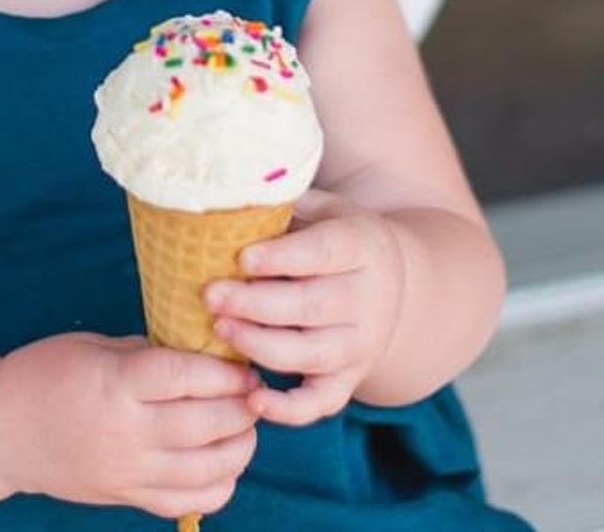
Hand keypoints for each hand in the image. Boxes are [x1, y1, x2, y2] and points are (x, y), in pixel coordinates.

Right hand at [0, 332, 258, 518]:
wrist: (2, 429)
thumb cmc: (48, 372)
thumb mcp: (97, 347)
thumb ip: (148, 354)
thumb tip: (201, 356)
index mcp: (117, 384)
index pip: (186, 378)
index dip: (224, 373)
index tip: (244, 366)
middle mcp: (127, 432)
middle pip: (205, 424)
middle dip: (242, 408)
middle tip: (254, 392)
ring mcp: (129, 472)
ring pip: (206, 469)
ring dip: (239, 447)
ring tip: (246, 425)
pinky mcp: (127, 498)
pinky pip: (188, 502)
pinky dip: (218, 486)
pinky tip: (225, 463)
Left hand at [203, 190, 405, 426]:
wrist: (393, 280)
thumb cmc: (336, 235)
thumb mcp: (323, 208)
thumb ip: (284, 204)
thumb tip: (226, 192)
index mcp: (362, 245)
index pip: (323, 253)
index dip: (283, 258)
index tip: (241, 258)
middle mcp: (369, 298)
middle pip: (312, 307)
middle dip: (256, 305)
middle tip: (210, 296)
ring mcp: (363, 344)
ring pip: (313, 354)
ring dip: (262, 347)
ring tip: (219, 329)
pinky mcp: (351, 378)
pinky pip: (322, 402)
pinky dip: (289, 410)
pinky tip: (253, 400)